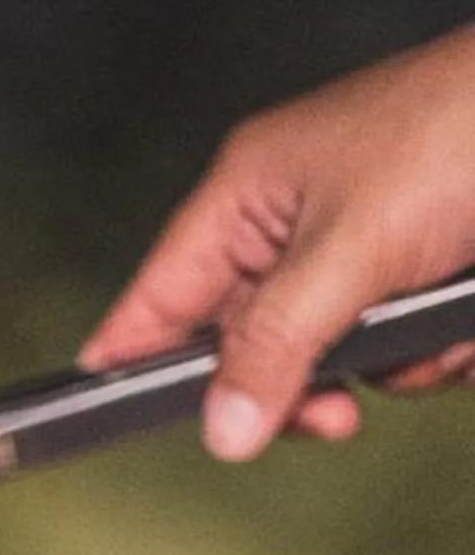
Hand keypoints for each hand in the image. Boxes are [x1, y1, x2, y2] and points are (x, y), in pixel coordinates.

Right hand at [82, 24, 474, 458]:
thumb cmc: (462, 128)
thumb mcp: (350, 251)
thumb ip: (276, 344)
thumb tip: (221, 425)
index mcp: (249, 192)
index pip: (160, 297)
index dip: (134, 360)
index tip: (114, 417)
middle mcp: (295, 222)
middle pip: (250, 348)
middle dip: (299, 382)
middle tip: (329, 409)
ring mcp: (361, 248)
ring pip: (332, 359)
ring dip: (387, 365)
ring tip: (428, 327)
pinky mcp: (419, 269)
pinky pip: (400, 350)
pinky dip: (434, 351)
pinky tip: (459, 318)